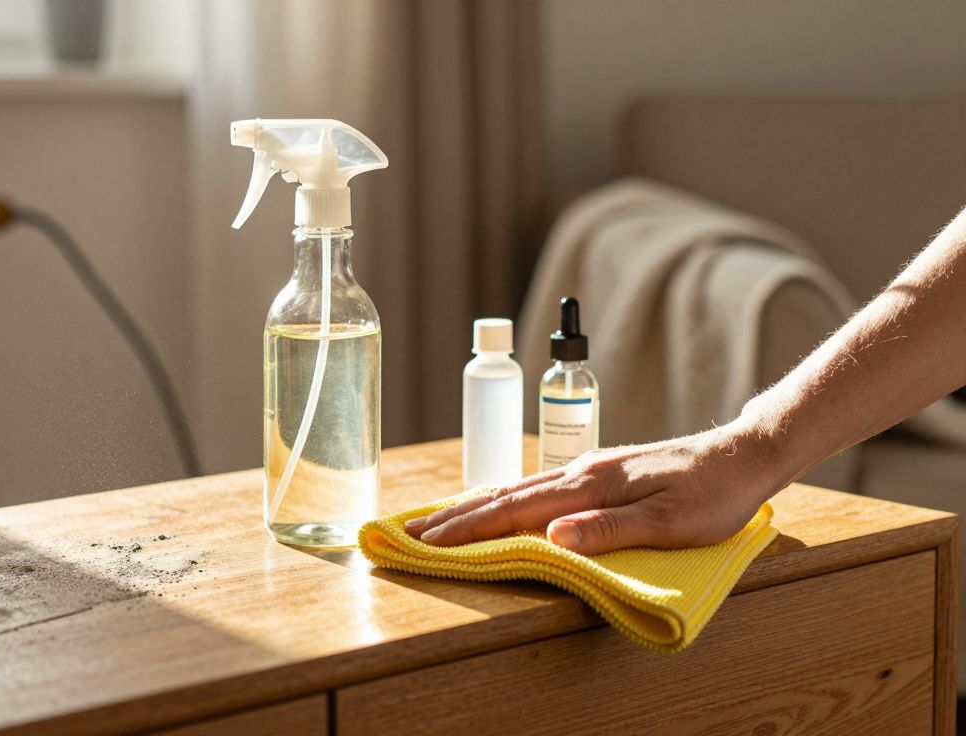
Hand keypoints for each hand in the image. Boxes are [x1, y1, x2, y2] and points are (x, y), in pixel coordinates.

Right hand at [405, 424, 791, 554]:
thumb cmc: (713, 494)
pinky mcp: (600, 469)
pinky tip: (501, 502)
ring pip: (519, 486)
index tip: (428, 542)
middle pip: (505, 495)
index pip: (515, 510)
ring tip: (443, 520)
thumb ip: (609, 529)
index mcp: (589, 485)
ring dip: (477, 505)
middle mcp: (580, 471)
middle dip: (457, 517)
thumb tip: (551, 537)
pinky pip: (537, 485)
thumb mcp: (669, 522)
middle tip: (413, 534)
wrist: (744, 453)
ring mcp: (588, 467)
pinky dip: (505, 496)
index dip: (469, 529)